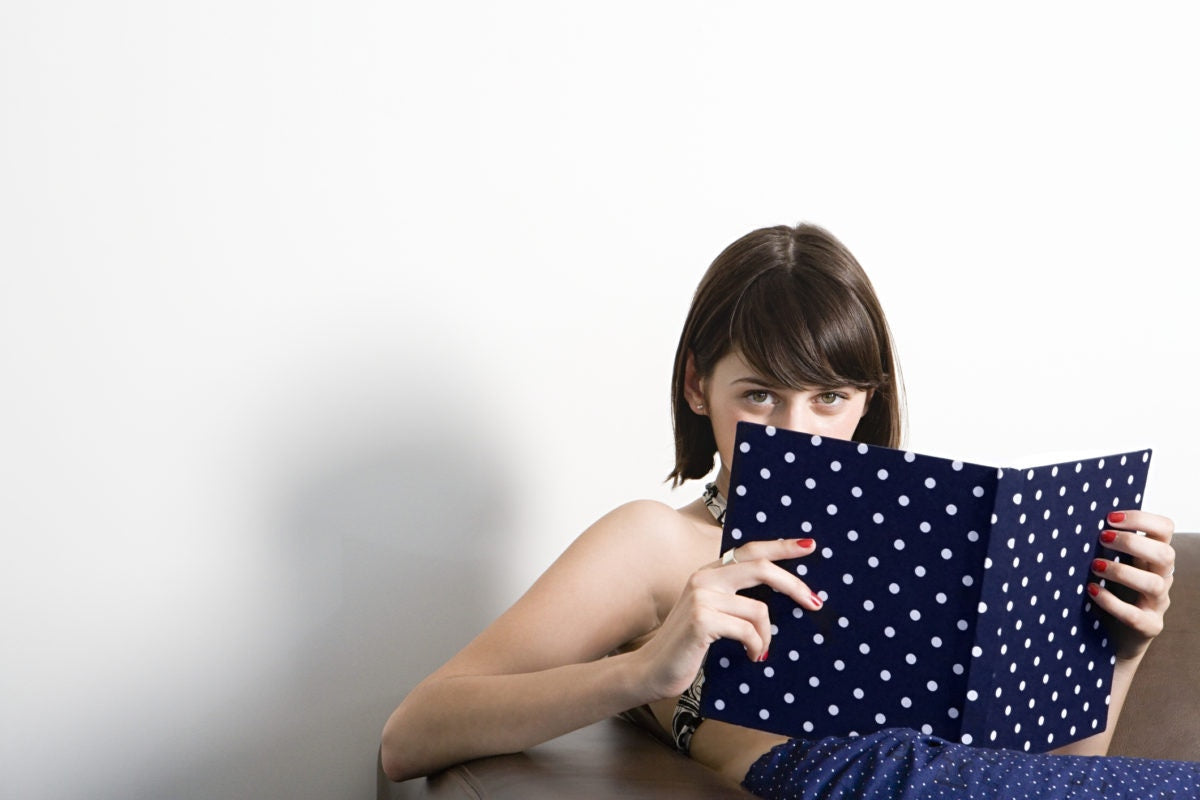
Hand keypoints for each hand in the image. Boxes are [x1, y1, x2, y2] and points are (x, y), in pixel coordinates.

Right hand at [633, 538, 821, 699]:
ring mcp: (701, 597)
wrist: (651, 671)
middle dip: (793, 584)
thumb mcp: (711, 615)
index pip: (748, 549)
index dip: (780, 546)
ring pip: (759, 609)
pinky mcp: (702, 619)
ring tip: (760, 651)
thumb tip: (781, 598)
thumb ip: (734, 601)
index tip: (808, 545)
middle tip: (814, 602)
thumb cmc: (687, 647)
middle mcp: (704, 578)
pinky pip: (748, 630)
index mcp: (708, 573)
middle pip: (760, 567)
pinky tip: (752, 657)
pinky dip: (756, 646)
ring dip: (767, 636)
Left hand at [1087, 509, 1174, 661]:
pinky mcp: (1148, 626)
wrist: (1113, 637)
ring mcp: (1157, 604)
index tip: (1110, 517)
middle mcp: (1161, 578)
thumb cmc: (1109, 591)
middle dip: (1133, 542)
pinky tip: (1092, 591)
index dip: (1142, 519)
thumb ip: (1106, 545)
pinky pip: (1135, 615)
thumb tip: (1075, 519)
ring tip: (1095, 565)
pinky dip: (1112, 602)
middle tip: (1103, 538)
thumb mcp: (1111, 564)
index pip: (1164, 529)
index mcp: (1153, 557)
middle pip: (1166, 554)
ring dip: (1122, 571)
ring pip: (1154, 584)